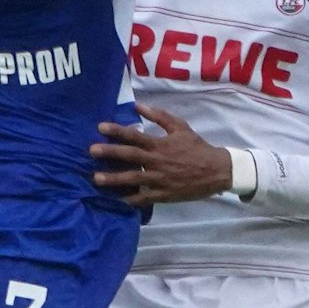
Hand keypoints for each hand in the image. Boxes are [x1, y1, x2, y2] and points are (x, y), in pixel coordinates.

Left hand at [89, 105, 233, 207]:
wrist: (216, 170)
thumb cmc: (196, 147)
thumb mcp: (180, 127)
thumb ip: (159, 116)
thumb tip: (138, 106)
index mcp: (160, 144)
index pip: (134, 135)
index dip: (117, 130)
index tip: (100, 127)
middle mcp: (157, 161)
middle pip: (130, 155)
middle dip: (110, 153)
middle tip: (92, 151)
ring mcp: (159, 179)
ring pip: (132, 178)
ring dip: (113, 178)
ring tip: (96, 178)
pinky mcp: (163, 194)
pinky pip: (143, 198)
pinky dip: (129, 200)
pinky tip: (115, 201)